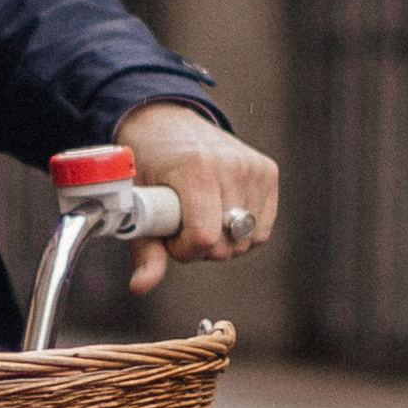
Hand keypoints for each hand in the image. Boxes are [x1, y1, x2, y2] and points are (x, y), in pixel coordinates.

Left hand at [111, 104, 278, 297]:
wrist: (167, 120)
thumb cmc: (147, 163)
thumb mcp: (138, 201)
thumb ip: (145, 247)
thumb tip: (141, 287)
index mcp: (196, 168)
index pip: (203, 237)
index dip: (184, 249)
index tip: (169, 234)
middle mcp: (232, 165)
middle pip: (226, 245)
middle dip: (201, 247)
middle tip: (182, 223)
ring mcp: (254, 168)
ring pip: (247, 241)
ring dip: (222, 241)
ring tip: (202, 215)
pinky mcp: (268, 172)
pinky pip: (262, 229)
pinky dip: (242, 233)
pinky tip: (221, 212)